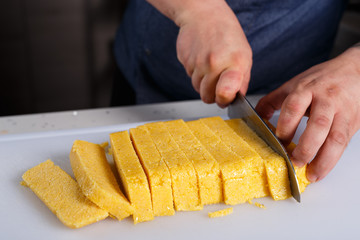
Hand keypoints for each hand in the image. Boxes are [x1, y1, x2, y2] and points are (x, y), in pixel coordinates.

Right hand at [174, 1, 251, 107]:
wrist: (204, 15)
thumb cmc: (227, 35)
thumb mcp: (244, 55)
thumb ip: (242, 79)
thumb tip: (236, 98)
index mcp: (234, 63)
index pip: (225, 92)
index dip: (224, 100)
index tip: (226, 98)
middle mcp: (214, 64)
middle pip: (207, 97)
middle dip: (213, 95)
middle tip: (218, 84)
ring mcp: (198, 63)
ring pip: (197, 89)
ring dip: (203, 83)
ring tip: (210, 67)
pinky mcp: (185, 61)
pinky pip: (190, 77)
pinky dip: (196, 73)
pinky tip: (201, 59)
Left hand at [255, 45, 359, 181]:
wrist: (355, 71)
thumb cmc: (321, 79)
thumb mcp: (294, 84)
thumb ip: (273, 100)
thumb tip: (254, 117)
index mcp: (306, 89)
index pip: (295, 106)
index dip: (286, 124)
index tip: (279, 139)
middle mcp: (325, 100)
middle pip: (318, 123)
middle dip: (306, 146)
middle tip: (294, 161)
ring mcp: (341, 112)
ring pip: (335, 137)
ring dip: (323, 159)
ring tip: (311, 174)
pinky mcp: (351, 124)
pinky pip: (343, 144)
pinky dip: (332, 160)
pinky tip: (321, 170)